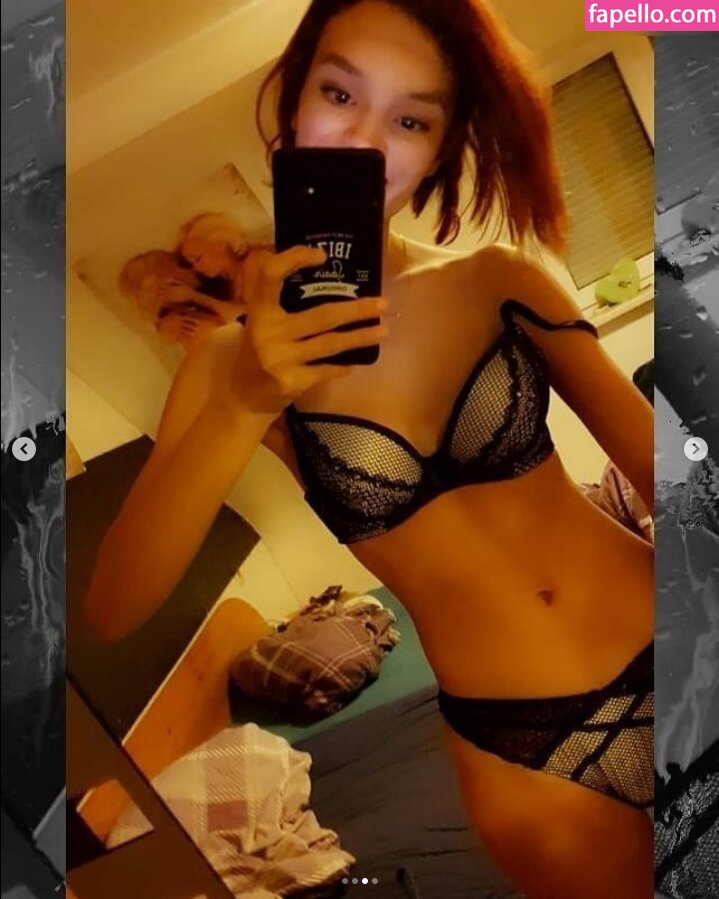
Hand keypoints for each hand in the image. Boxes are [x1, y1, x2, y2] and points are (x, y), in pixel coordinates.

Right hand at [227, 245, 387, 415]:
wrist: (243, 397)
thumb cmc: (257, 352)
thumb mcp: (259, 323)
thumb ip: (279, 302)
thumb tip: (323, 274)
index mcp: (258, 312)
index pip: (271, 275)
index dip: (294, 259)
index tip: (322, 256)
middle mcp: (268, 332)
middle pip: (322, 315)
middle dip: (357, 309)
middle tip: (382, 303)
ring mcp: (280, 359)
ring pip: (331, 343)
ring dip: (361, 337)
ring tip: (383, 330)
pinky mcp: (291, 381)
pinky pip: (327, 369)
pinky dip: (344, 365)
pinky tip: (356, 361)